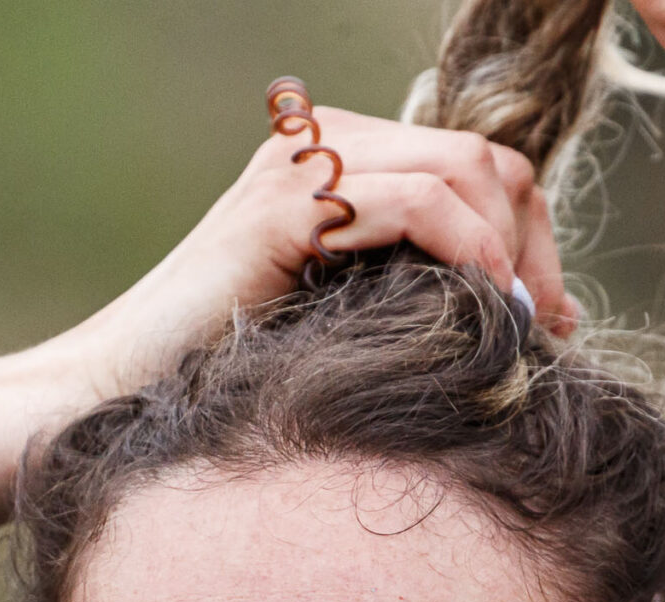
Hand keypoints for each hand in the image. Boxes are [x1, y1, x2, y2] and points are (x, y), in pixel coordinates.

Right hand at [57, 107, 577, 397]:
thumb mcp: (342, 321)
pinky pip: (420, 204)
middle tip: (549, 327)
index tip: (551, 318)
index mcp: (332, 160)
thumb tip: (524, 314)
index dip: (529, 235)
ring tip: (521, 325)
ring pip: (465, 169)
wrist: (113, 395)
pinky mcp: (288, 208)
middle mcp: (317, 144)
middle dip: (535, 242)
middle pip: (483, 158)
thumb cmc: (223, 383)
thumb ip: (409, 292)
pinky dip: (470, 252)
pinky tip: (483, 309)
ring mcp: (299, 167)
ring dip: (512, 251)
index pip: (473, 164)